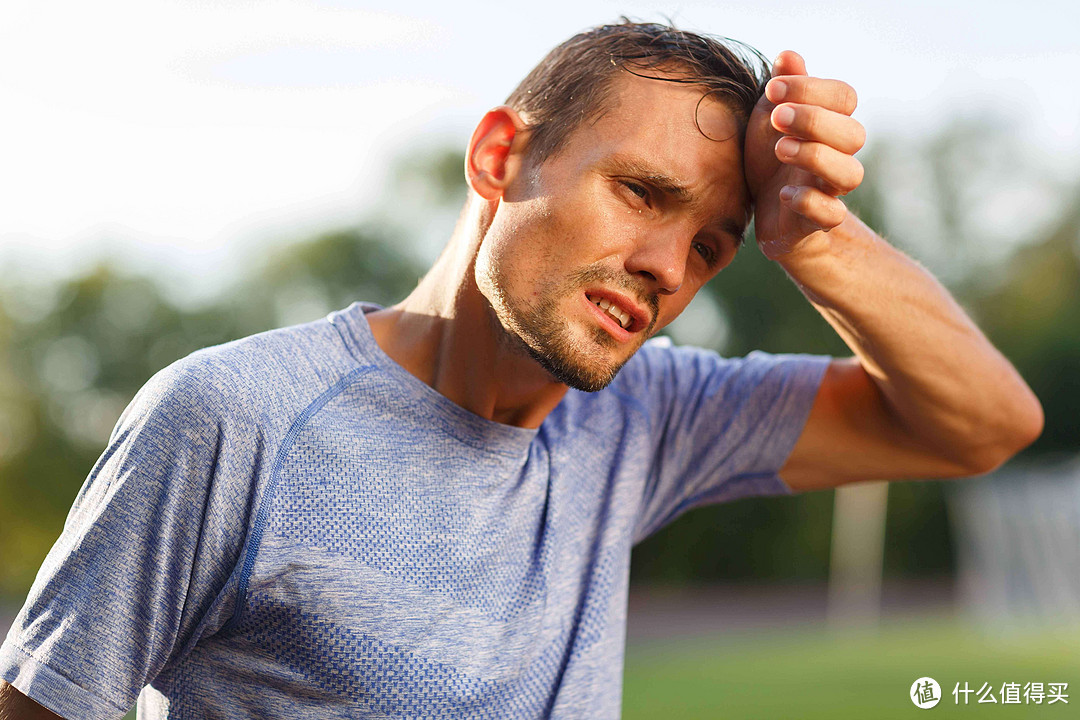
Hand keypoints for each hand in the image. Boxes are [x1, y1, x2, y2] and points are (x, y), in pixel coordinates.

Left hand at [744, 52, 865, 259]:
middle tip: (776, 117)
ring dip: (815, 157)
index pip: (844, 98)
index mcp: (831, 125)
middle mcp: (839, 155)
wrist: (766, 212)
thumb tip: (788, 55)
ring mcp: (830, 189)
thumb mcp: (770, 118)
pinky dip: (809, 202)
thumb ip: (784, 89)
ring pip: (851, 175)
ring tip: (780, 150)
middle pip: (854, 134)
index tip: (772, 89)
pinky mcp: (816, 221)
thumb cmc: (771, 159)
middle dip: (815, 121)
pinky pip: (831, 215)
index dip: (812, 89)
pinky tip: (782, 193)